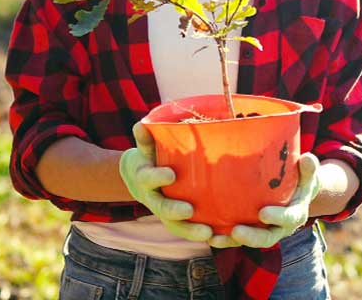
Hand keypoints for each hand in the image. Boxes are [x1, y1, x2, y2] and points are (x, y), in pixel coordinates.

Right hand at [119, 123, 212, 242]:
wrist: (141, 177)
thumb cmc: (151, 156)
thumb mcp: (146, 146)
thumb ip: (146, 137)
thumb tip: (142, 124)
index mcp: (145, 178)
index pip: (147, 178)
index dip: (157, 177)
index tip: (171, 174)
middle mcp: (153, 198)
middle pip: (161, 208)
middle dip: (174, 211)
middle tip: (189, 210)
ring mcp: (165, 212)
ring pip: (175, 226)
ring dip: (190, 231)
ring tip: (208, 233)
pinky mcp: (177, 221)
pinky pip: (188, 232)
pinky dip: (201, 236)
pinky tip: (220, 237)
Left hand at [210, 153, 320, 248]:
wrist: (296, 193)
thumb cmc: (301, 180)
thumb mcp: (308, 174)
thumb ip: (308, 168)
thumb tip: (307, 158)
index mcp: (295, 214)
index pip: (288, 219)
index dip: (277, 218)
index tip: (263, 213)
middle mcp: (280, 227)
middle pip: (266, 237)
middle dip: (251, 237)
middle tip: (236, 231)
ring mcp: (264, 230)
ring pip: (249, 240)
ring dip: (231, 241)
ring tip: (215, 238)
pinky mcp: (250, 229)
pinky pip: (236, 237)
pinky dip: (223, 238)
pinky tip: (209, 234)